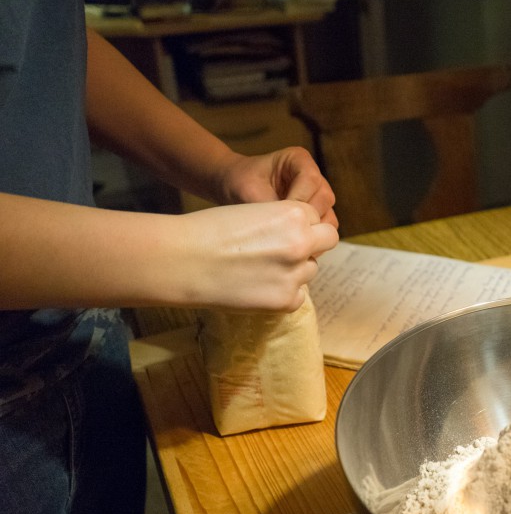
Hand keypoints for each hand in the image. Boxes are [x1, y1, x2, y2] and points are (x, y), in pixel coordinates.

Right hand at [178, 200, 338, 311]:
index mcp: (293, 214)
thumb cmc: (209, 231)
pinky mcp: (285, 301)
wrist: (181, 261)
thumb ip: (284, 223)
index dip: (302, 225)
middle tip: (285, 250)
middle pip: (326, 242)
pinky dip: (282, 293)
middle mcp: (302, 243)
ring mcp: (295, 274)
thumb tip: (305, 238)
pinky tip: (256, 286)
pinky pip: (297, 296)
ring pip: (309, 270)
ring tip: (258, 269)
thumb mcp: (253, 212)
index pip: (317, 218)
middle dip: (311, 244)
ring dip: (293, 270)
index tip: (285, 231)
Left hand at [216, 147, 338, 229]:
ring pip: (329, 216)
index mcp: (299, 160)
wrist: (235, 187)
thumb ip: (270, 207)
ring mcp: (318, 196)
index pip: (310, 180)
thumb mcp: (250, 191)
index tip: (279, 214)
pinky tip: (294, 242)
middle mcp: (314, 176)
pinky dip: (313, 238)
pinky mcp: (318, 213)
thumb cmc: (240, 182)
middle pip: (324, 198)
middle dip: (305, 217)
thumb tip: (285, 231)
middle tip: (283, 229)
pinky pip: (325, 229)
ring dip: (311, 230)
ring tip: (288, 237)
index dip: (298, 199)